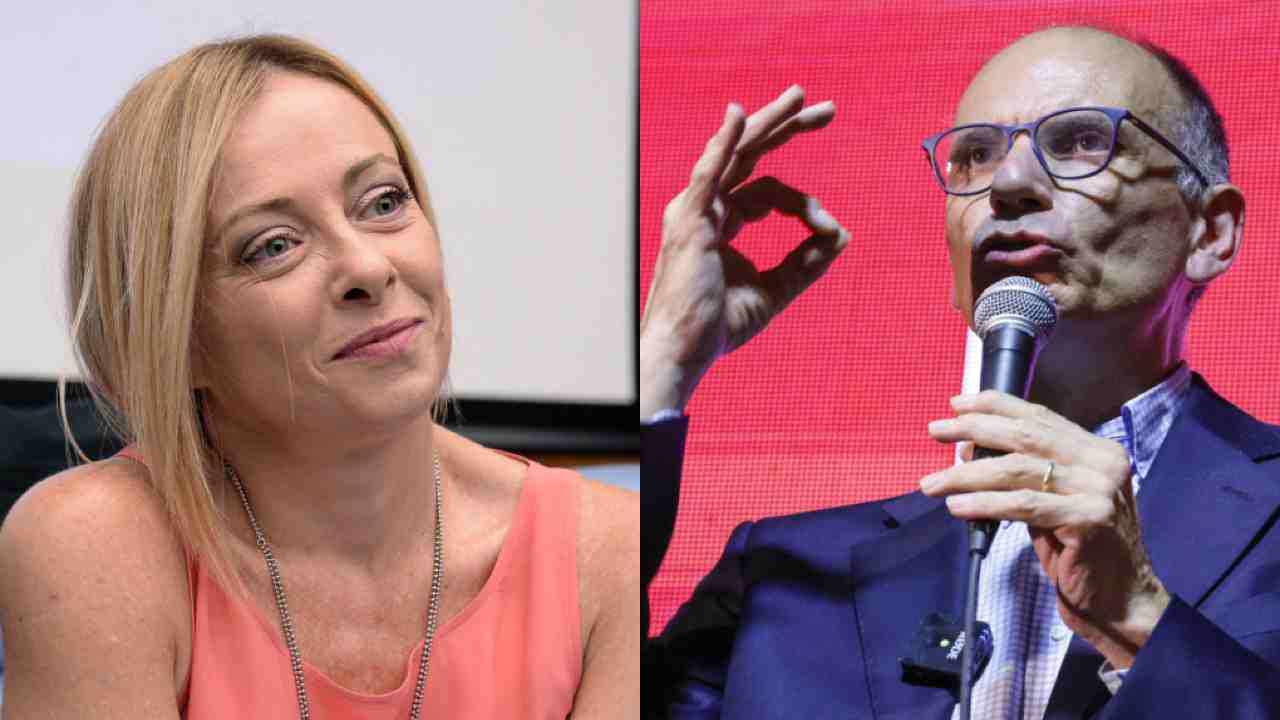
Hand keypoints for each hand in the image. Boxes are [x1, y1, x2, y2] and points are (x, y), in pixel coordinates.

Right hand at [640, 86, 848, 418]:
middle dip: (788, 129)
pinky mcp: (690, 220)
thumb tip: (842, 235)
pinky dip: (724, 142)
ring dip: (769, 122)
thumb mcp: (774, 291)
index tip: (829, 229)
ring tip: (801, 98)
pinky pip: (709, 173)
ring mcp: (695, 211)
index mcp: (722, 222)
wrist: (684, 350)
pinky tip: (739, 115)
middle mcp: (706, 208)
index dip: (803, 204)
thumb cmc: (716, 327)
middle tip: (827, 109)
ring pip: (737, 153)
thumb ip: (806, 263)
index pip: (768, 192)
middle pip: (751, 156)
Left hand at [919, 390, 1170, 668]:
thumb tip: (967, 449)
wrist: (1121, 599)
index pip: (1039, 417)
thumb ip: (1022, 473)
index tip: (956, 404)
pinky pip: (1023, 506)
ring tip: (932, 483)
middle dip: (973, 429)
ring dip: (966, 475)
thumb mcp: (1051, 501)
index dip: (995, 406)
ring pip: (1017, 470)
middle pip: (1025, 436)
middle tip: (935, 430)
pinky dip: (984, 504)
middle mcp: (1102, 463)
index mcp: (1097, 450)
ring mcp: (1099, 490)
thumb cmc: (1080, 551)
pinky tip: (956, 506)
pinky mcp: (1090, 519)